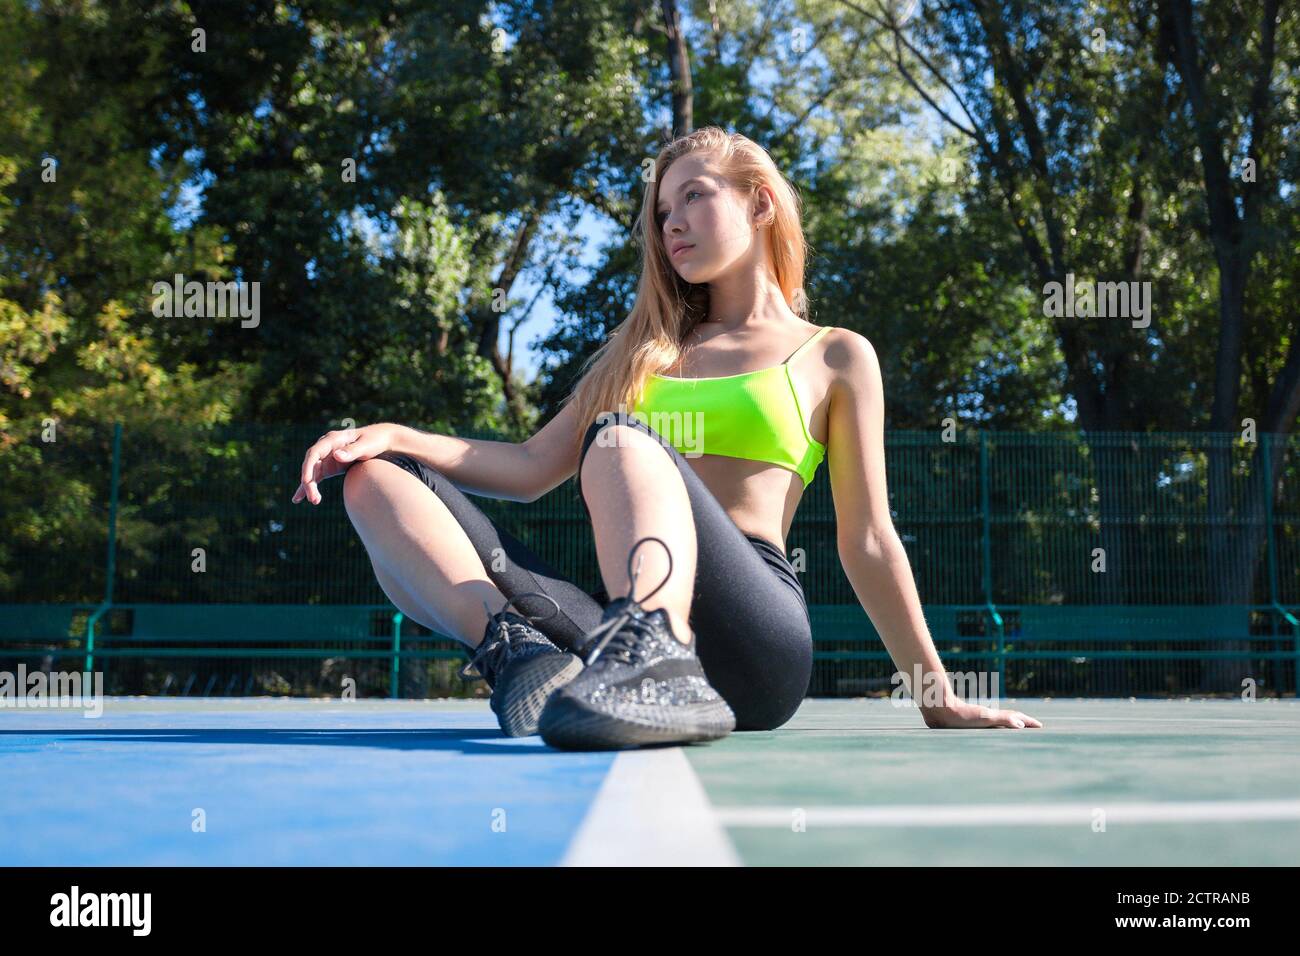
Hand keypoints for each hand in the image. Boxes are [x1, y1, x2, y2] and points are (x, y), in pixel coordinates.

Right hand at [291, 422, 400, 504]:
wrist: (381, 440)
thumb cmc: (374, 440)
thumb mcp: (367, 445)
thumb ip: (353, 450)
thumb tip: (336, 455)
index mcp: (333, 439)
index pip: (314, 453)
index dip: (308, 467)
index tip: (306, 480)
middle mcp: (326, 448)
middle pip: (311, 465)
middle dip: (309, 482)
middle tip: (314, 499)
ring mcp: (326, 457)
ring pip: (312, 473)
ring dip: (310, 488)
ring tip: (314, 501)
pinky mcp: (329, 467)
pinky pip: (315, 478)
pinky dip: (309, 487)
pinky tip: (298, 499)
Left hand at [921, 698, 1042, 729]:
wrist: (939, 709)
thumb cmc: (960, 716)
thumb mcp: (984, 718)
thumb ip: (1002, 720)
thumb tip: (1021, 725)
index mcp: (993, 717)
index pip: (1015, 719)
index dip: (1027, 722)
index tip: (1040, 726)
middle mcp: (987, 717)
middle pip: (1008, 719)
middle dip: (1022, 723)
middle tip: (1032, 727)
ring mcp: (977, 719)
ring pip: (997, 722)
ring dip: (1008, 725)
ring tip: (1015, 729)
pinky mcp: (967, 723)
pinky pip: (985, 726)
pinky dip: (992, 728)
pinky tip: (988, 732)